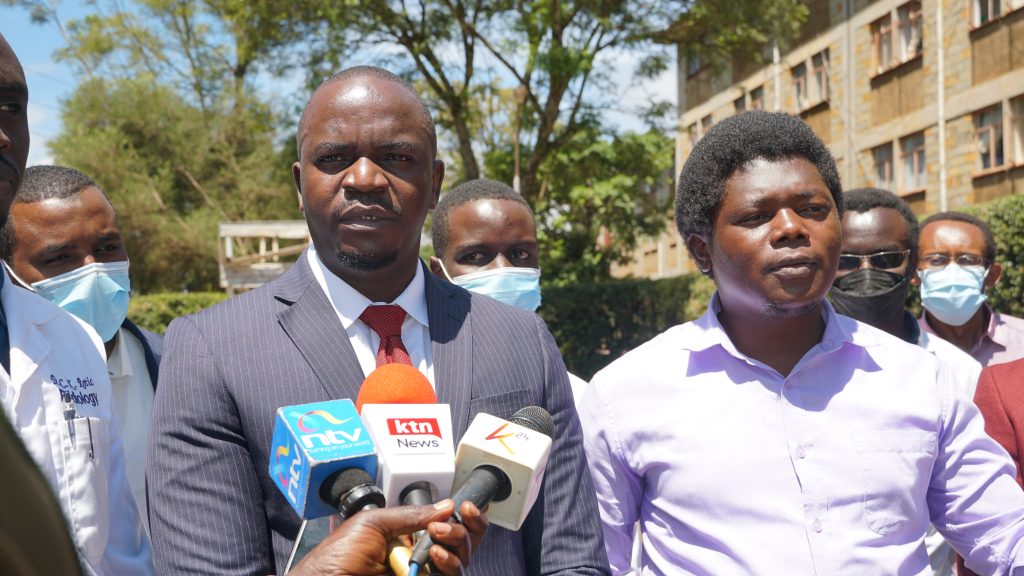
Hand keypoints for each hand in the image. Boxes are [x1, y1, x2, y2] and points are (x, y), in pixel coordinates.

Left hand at [291, 500, 487, 575]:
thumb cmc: (337, 556)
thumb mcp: (375, 523)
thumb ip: (411, 515)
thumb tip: (445, 505)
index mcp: (409, 536)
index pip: (447, 525)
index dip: (463, 516)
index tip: (465, 506)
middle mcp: (420, 556)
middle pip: (462, 544)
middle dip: (465, 529)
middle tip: (453, 519)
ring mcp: (422, 574)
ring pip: (461, 562)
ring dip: (457, 544)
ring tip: (438, 535)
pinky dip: (450, 565)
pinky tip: (435, 555)